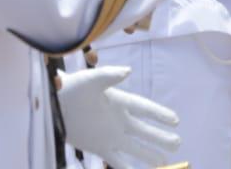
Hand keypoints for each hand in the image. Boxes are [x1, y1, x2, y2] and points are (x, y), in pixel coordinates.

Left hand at [57, 66, 181, 168]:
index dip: (160, 115)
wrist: (53, 104)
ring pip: (135, 147)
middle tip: (177, 143)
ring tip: (164, 162)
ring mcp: (110, 135)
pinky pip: (117, 160)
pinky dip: (126, 168)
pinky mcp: (99, 147)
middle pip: (145, 131)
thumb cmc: (72, 87)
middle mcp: (119, 120)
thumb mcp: (91, 80)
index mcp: (120, 101)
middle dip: (160, 137)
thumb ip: (110, 75)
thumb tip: (128, 71)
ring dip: (149, 154)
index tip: (175, 120)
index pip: (145, 109)